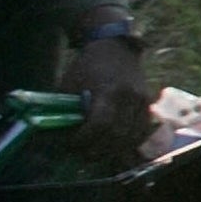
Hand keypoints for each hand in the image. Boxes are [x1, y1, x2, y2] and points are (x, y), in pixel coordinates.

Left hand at [57, 31, 153, 165]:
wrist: (116, 48)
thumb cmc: (87, 66)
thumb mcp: (70, 85)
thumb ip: (66, 111)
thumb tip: (52, 136)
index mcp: (110, 90)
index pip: (100, 124)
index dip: (84, 140)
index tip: (70, 144)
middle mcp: (131, 98)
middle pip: (116, 136)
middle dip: (95, 150)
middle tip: (78, 153)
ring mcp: (143, 103)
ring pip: (131, 139)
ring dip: (111, 151)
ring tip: (94, 152)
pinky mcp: (148, 106)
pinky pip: (140, 133)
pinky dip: (126, 144)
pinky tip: (112, 146)